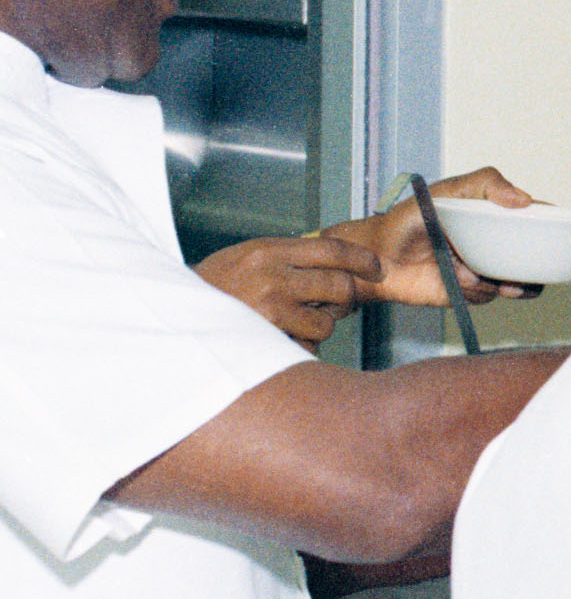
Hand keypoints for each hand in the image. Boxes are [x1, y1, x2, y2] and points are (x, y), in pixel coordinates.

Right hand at [197, 228, 388, 345]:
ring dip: (319, 327)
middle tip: (331, 305)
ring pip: (327, 323)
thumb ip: (286, 258)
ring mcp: (269, 310)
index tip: (376, 268)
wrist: (168, 316)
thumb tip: (336, 264)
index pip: (333, 250)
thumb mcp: (245, 257)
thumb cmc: (211, 288)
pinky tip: (278, 340)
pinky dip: (299, 348)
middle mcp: (272, 277)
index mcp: (268, 251)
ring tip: (293, 323)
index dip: (362, 260)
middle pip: (340, 286)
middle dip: (342, 300)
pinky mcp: (266, 340)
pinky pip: (306, 348)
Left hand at [352, 167, 537, 310]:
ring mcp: (483, 270)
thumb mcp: (447, 192)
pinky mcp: (469, 293)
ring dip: (508, 279)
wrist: (375, 258)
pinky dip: (478, 289)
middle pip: (532, 254)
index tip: (565, 227)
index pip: (532, 218)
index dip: (552, 222)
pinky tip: (460, 279)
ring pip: (515, 280)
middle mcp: (492, 245)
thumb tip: (524, 200)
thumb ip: (485, 183)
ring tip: (492, 277)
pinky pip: (488, 296)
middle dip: (539, 261)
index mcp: (492, 217)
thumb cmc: (406, 220)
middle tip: (537, 263)